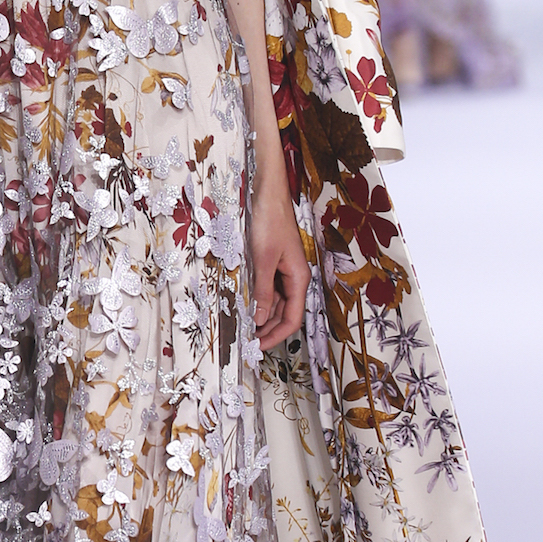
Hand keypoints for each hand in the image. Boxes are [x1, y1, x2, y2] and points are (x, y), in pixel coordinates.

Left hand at [248, 178, 309, 348]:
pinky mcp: (273, 263)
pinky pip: (268, 289)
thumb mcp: (263, 260)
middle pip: (285, 314)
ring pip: (276, 304)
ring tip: (243, 329)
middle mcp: (294, 278)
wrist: (268, 193)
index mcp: (299, 279)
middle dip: (268, 331)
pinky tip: (245, 306)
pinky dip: (258, 301)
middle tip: (247, 343)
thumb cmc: (270, 221)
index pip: (293, 319)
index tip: (258, 347)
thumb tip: (260, 320)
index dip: (276, 337)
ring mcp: (284, 271)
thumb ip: (263, 291)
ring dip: (262, 317)